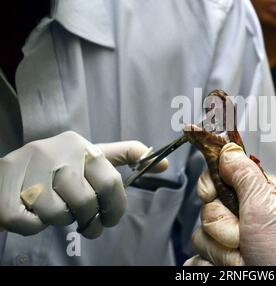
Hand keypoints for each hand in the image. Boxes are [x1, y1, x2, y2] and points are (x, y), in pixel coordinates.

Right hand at [0, 131, 167, 238]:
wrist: (7, 172)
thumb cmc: (59, 167)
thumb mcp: (91, 156)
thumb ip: (125, 157)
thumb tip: (163, 164)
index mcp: (80, 145)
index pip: (111, 181)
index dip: (116, 207)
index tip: (112, 219)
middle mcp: (54, 152)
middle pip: (86, 202)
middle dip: (90, 221)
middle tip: (89, 225)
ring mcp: (27, 170)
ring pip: (58, 214)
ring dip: (61, 221)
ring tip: (58, 212)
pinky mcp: (3, 192)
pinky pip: (30, 224)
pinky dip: (34, 227)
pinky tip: (33, 214)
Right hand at [184, 143, 275, 265]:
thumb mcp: (267, 205)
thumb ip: (246, 175)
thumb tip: (228, 150)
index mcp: (252, 197)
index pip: (217, 177)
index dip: (210, 184)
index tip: (212, 193)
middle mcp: (238, 217)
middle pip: (206, 209)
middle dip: (222, 226)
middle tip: (243, 236)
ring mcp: (226, 241)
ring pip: (200, 236)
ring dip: (221, 251)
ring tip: (244, 257)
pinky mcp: (216, 261)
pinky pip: (197, 258)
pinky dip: (211, 265)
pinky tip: (232, 268)